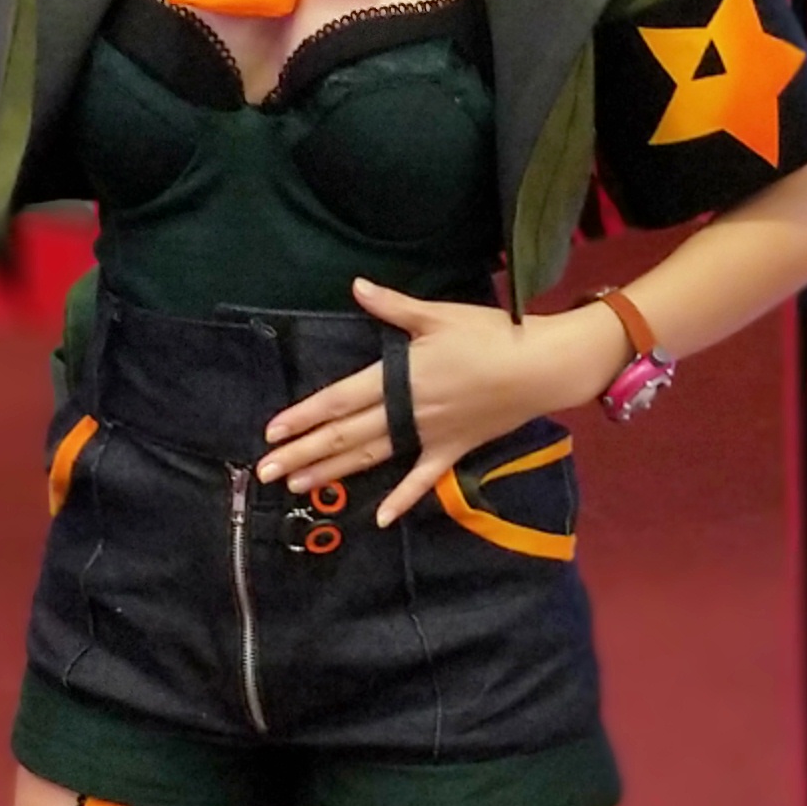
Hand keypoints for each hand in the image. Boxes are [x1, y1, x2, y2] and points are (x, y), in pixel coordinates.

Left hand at [257, 280, 626, 529]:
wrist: (541, 367)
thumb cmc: (490, 335)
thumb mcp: (438, 315)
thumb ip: (393, 306)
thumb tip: (356, 286)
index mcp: (399, 376)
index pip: (340, 400)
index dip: (305, 416)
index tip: (272, 431)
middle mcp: (407, 411)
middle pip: (346, 435)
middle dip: (304, 453)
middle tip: (266, 471)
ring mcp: (429, 435)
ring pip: (372, 458)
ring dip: (334, 473)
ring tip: (298, 485)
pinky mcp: (453, 449)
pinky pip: (423, 479)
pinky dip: (401, 499)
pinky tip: (379, 519)